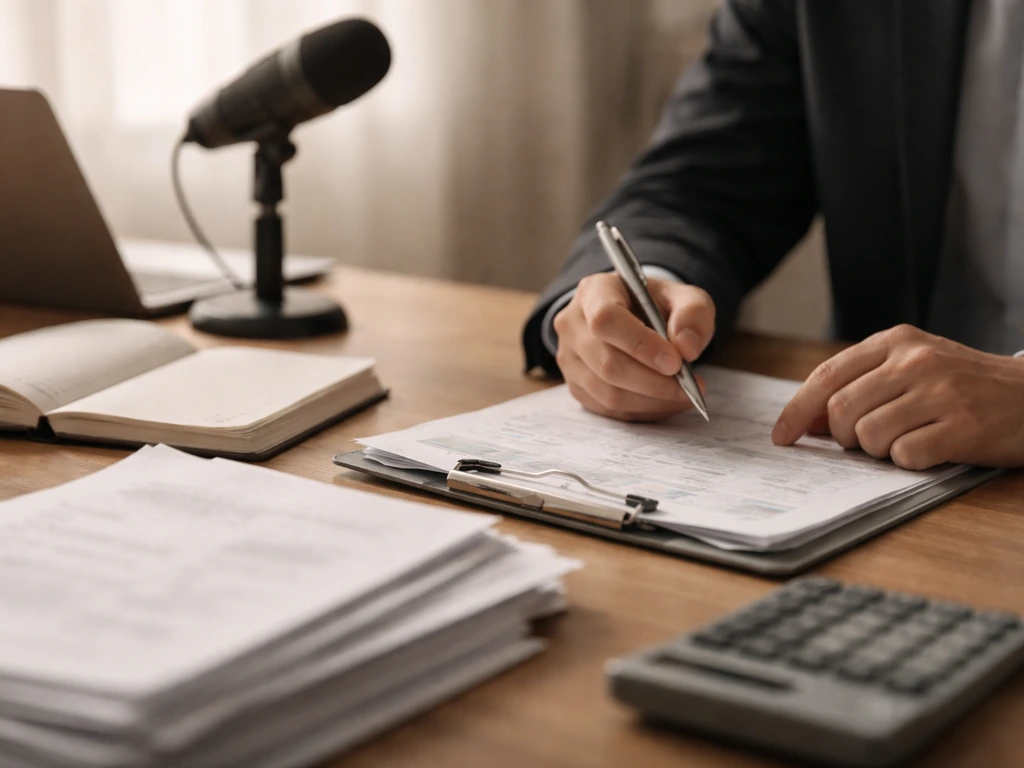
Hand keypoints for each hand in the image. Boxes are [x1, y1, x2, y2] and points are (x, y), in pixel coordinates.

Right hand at [553, 273, 714, 420]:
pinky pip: (608, 409)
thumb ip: (692, 314)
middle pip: (607, 364)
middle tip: (689, 386)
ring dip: (652, 401)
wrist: (633, 317)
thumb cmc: (655, 305)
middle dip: (654, 382)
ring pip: (608, 393)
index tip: (675, 362)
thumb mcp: (683, 297)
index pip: (606, 320)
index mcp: (594, 292)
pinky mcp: (576, 386)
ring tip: (683, 395)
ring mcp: (569, 359)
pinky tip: (665, 402)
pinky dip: (643, 411)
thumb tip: (687, 348)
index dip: (640, 345)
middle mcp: (572, 325)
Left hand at [772, 324, 1023, 468]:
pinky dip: (910, 462)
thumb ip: (861, 388)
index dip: (798, 410)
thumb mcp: (912, 370)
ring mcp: (941, 391)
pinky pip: (905, 456)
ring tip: (909, 440)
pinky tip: (932, 449)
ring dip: (879, 451)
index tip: (782, 436)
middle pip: (842, 410)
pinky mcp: (963, 425)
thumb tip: (810, 421)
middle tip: (869, 441)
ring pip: (869, 435)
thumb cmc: (965, 386)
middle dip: (845, 437)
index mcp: (897, 341)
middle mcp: (916, 360)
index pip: (827, 375)